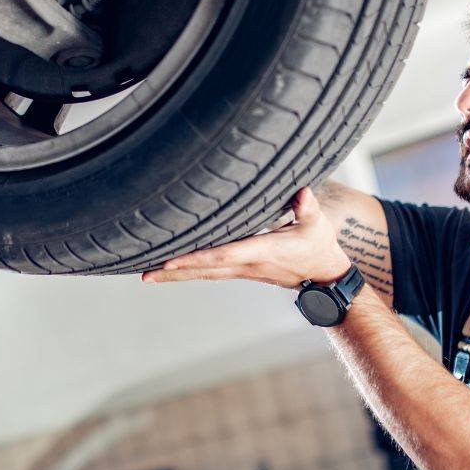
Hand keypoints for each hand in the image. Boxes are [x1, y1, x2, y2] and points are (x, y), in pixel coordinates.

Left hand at [141, 187, 351, 287]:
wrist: (323, 277)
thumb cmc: (318, 246)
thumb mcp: (318, 225)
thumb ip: (308, 208)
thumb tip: (302, 192)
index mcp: (263, 250)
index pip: (224, 254)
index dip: (197, 256)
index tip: (172, 258)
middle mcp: (248, 264)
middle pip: (205, 269)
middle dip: (175, 271)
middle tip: (145, 273)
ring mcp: (243, 270)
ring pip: (204, 274)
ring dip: (176, 275)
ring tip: (148, 274)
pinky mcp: (242, 271)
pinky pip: (210, 272)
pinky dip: (189, 271)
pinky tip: (171, 270)